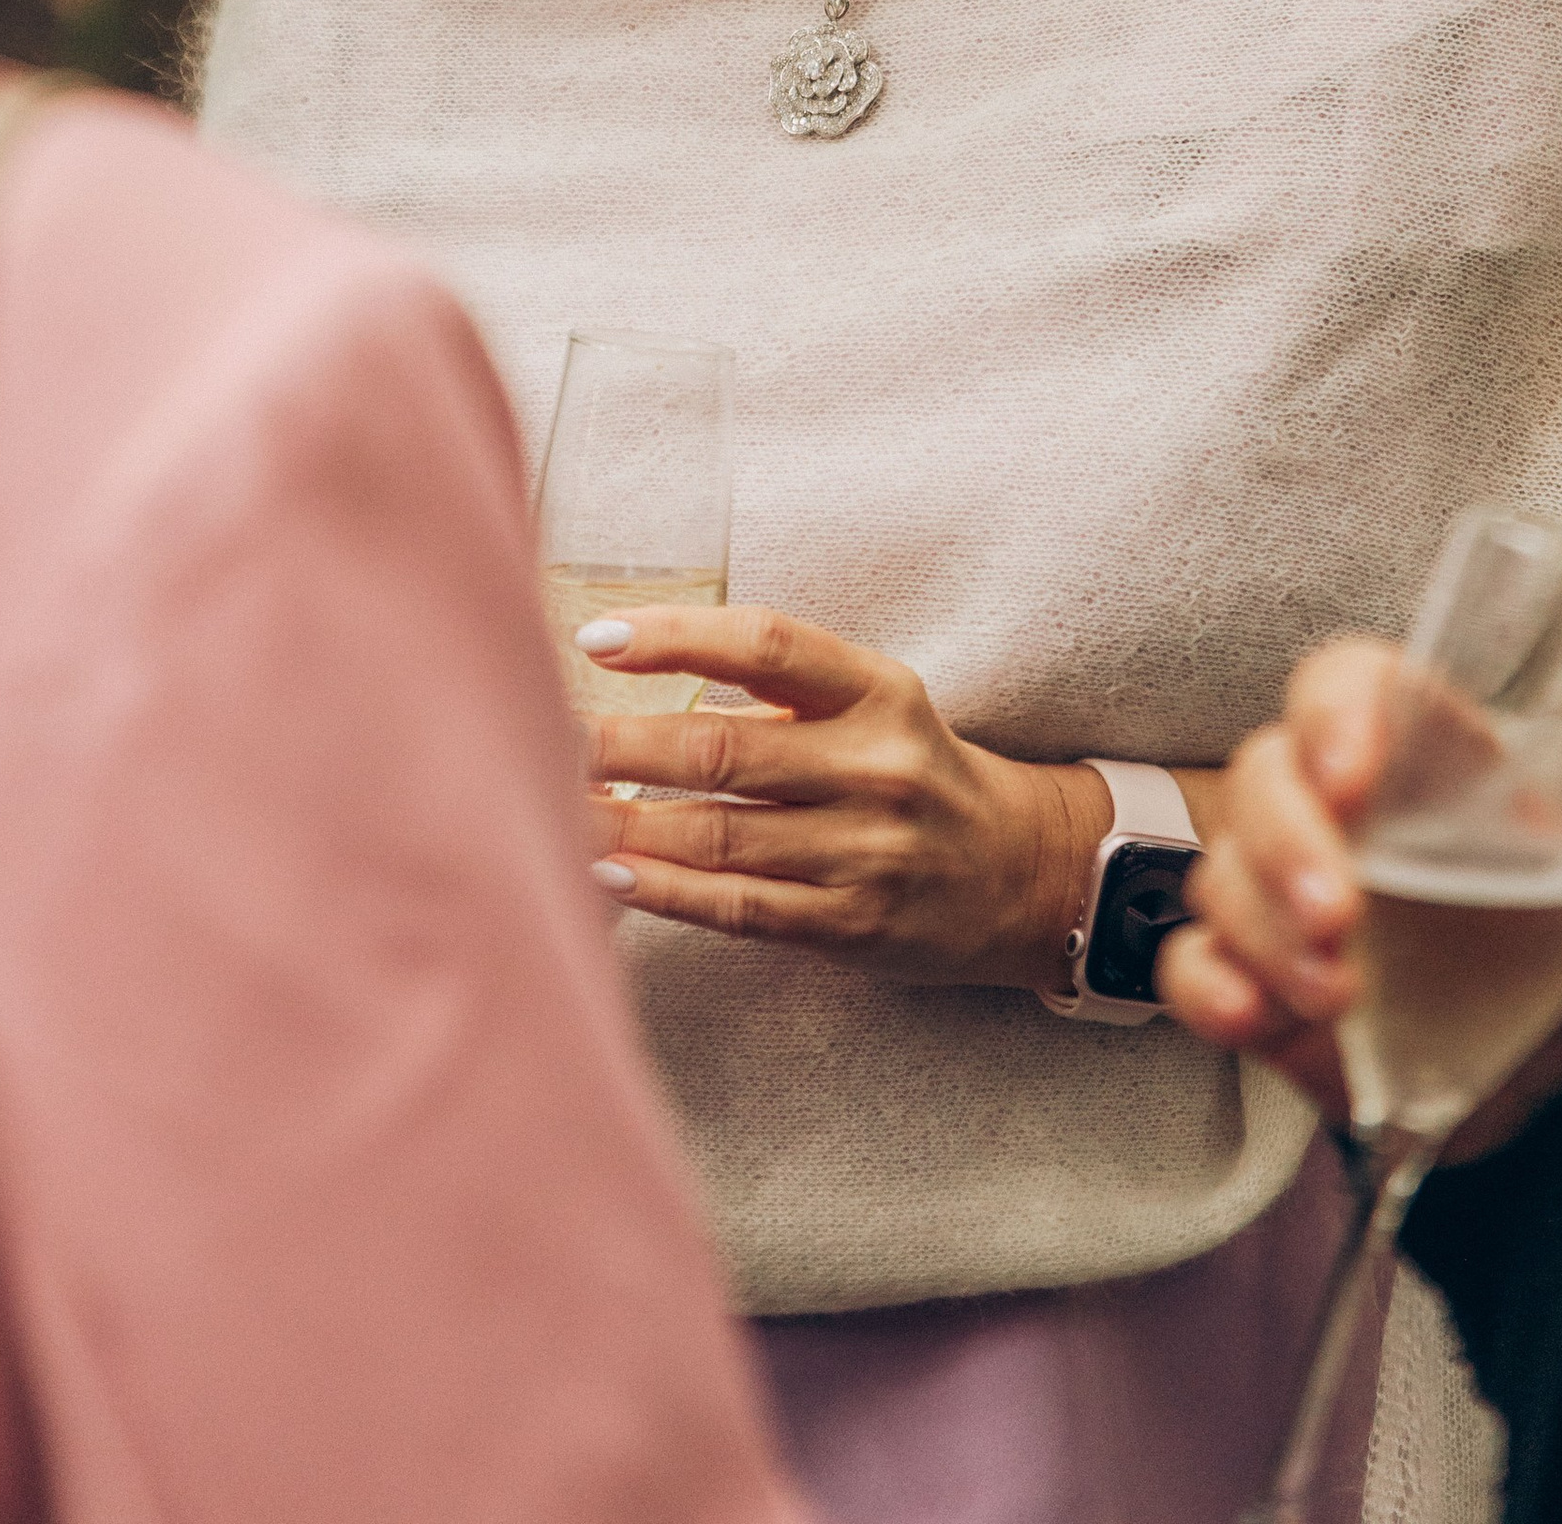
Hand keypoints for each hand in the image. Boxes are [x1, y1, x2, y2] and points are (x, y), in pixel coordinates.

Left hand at [580, 601, 1114, 989]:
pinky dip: (663, 892)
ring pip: (717, 836)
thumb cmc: (909, 767)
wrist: (1017, 871)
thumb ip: (776, 687)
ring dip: (621, 826)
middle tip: (544, 734)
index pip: (765, 644)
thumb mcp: (871, 702)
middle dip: (620, 747)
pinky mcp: (849, 926)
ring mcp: (864, 853)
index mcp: (877, 690)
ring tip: (552, 807)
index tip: (596, 637)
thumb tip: (636, 669)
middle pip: (722, 749)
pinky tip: (606, 875)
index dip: (676, 636)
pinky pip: (737, 907)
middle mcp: (875, 767)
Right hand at [1157, 636, 1561, 1151]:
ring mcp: (1277, 892)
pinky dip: (1207, 986)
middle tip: (1340, 913)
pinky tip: (1249, 1015)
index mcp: (1417, 753)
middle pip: (1264, 773)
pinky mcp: (1250, 976)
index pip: (1352, 683)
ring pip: (1223, 870)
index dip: (1339, 710)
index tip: (1352, 774)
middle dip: (1288, 840)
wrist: (1516, 1057)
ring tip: (1335, 994)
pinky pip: (1190, 962)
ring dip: (1266, 928)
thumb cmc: (1543, 938)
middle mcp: (1332, 807)